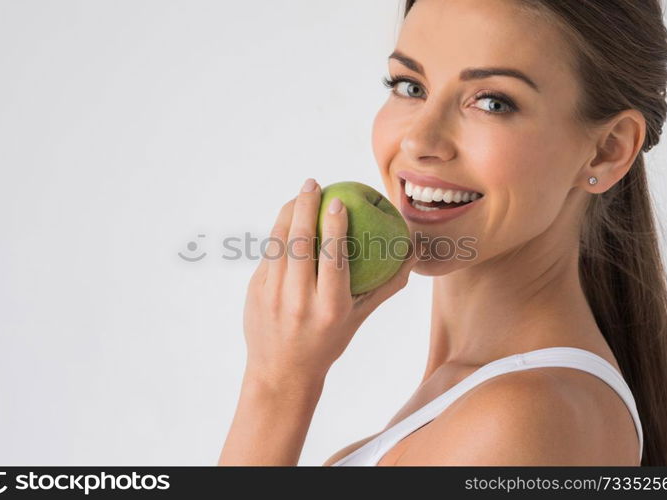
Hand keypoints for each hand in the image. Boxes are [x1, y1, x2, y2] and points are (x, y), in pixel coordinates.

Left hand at [242, 178, 421, 387]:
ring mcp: (271, 296)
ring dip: (288, 213)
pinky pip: (268, 255)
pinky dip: (279, 233)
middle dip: (305, 206)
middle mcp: (298, 301)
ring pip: (279, 243)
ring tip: (300, 194)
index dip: (334, 227)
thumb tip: (412, 253)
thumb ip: (385, 286)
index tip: (338, 200)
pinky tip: (287, 219)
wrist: (281, 372)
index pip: (332, 259)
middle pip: (300, 243)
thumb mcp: (359, 319)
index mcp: (329, 308)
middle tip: (313, 183)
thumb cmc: (328, 342)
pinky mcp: (254, 292)